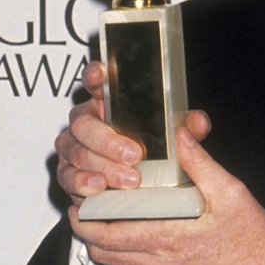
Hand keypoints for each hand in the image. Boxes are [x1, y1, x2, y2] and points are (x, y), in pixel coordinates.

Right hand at [56, 62, 208, 204]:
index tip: (100, 75)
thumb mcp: (175, 139)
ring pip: (76, 151)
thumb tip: (198, 122)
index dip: (95, 76)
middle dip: (108, 140)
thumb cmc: (153, 155)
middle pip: (83, 123)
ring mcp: (74, 148)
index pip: (97, 83)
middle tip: (134, 154)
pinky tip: (99, 187)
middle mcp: (87, 123)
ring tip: (128, 179)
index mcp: (109, 105)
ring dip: (103, 166)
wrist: (144, 189)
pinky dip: (83, 182)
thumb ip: (187, 128)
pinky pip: (67, 176)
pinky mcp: (69, 174)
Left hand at [68, 123, 264, 264]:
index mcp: (169, 239)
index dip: (85, 221)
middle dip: (88, 233)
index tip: (80, 205)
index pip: (108, 234)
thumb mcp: (231, 192)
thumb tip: (180, 135)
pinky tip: (142, 246)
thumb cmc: (254, 239)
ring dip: (109, 248)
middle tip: (86, 214)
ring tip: (110, 226)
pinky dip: (131, 263)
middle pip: (105, 254)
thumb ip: (200, 163)